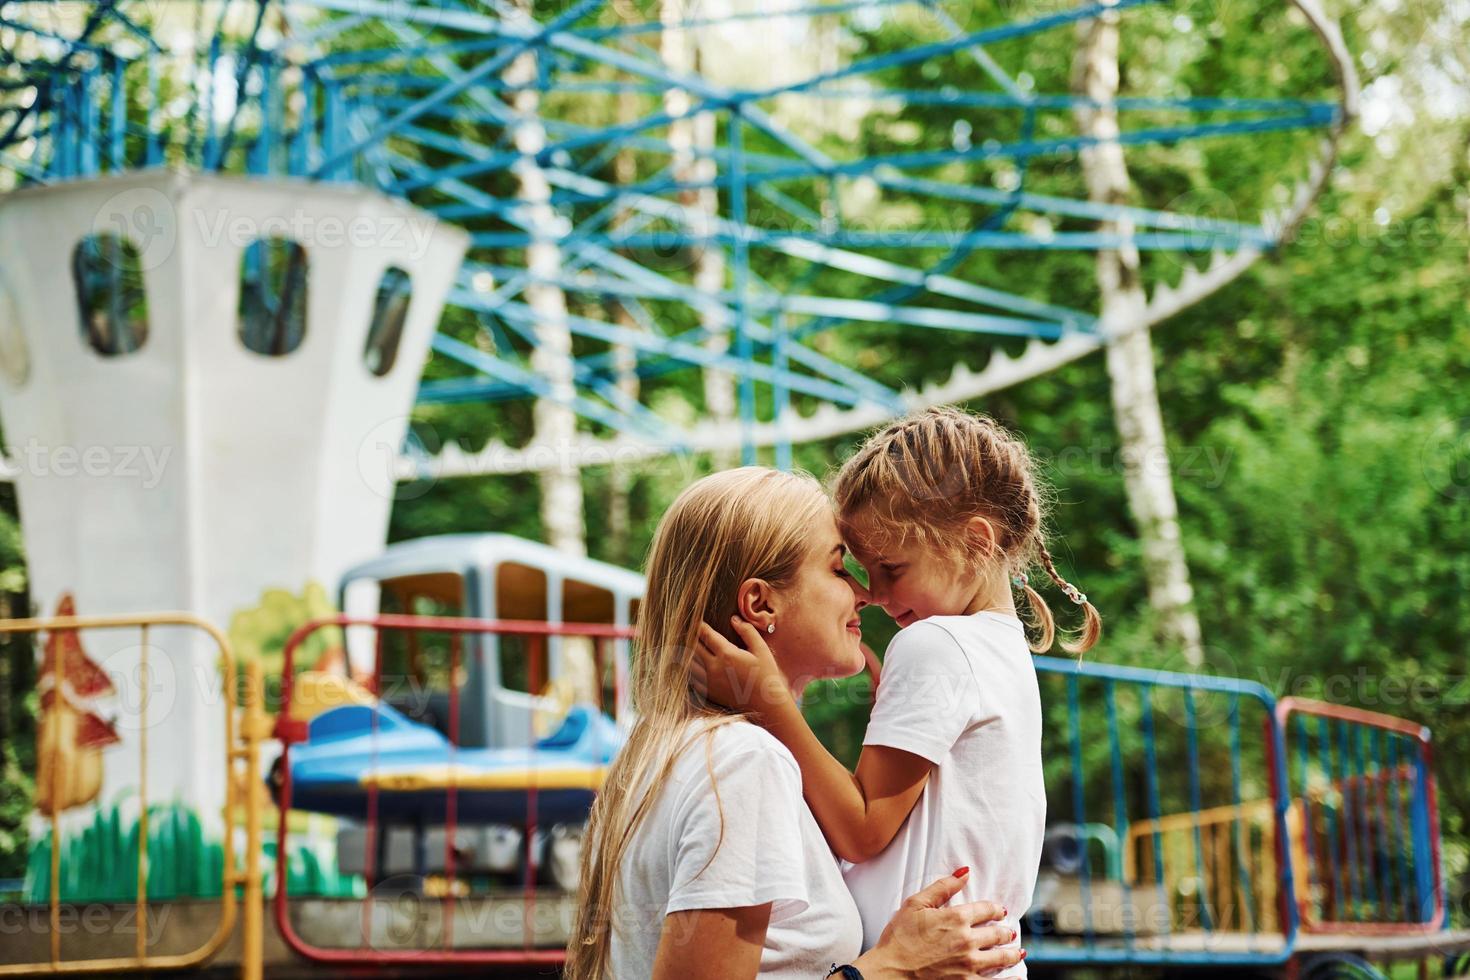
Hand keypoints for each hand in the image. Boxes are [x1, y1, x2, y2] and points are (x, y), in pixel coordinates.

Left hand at [690, 617, 791, 719]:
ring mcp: (710, 682)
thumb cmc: (766, 675)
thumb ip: (747, 632)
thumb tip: (734, 619)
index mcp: (727, 654)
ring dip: (687, 652)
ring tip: (687, 645)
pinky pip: (692, 678)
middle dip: (690, 637)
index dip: (699, 626)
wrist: (767, 704)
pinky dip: (690, 669)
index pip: (706, 635)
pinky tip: (692, 664)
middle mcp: (714, 668)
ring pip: (689, 663)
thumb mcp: (761, 649)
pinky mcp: (709, 692)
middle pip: (693, 647)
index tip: (696, 620)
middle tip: (688, 630)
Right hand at [852, 870, 1022, 978]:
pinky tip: (1017, 977)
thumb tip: (964, 873)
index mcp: (956, 918)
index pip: (987, 910)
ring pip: (1001, 958)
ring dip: (1012, 953)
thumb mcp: (915, 905)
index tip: (999, 911)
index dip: (995, 909)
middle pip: (997, 934)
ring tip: (1018, 951)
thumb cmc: (898, 938)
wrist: (890, 972)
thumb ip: (942, 887)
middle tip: (1009, 932)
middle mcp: (967, 941)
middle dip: (1005, 931)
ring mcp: (969, 965)